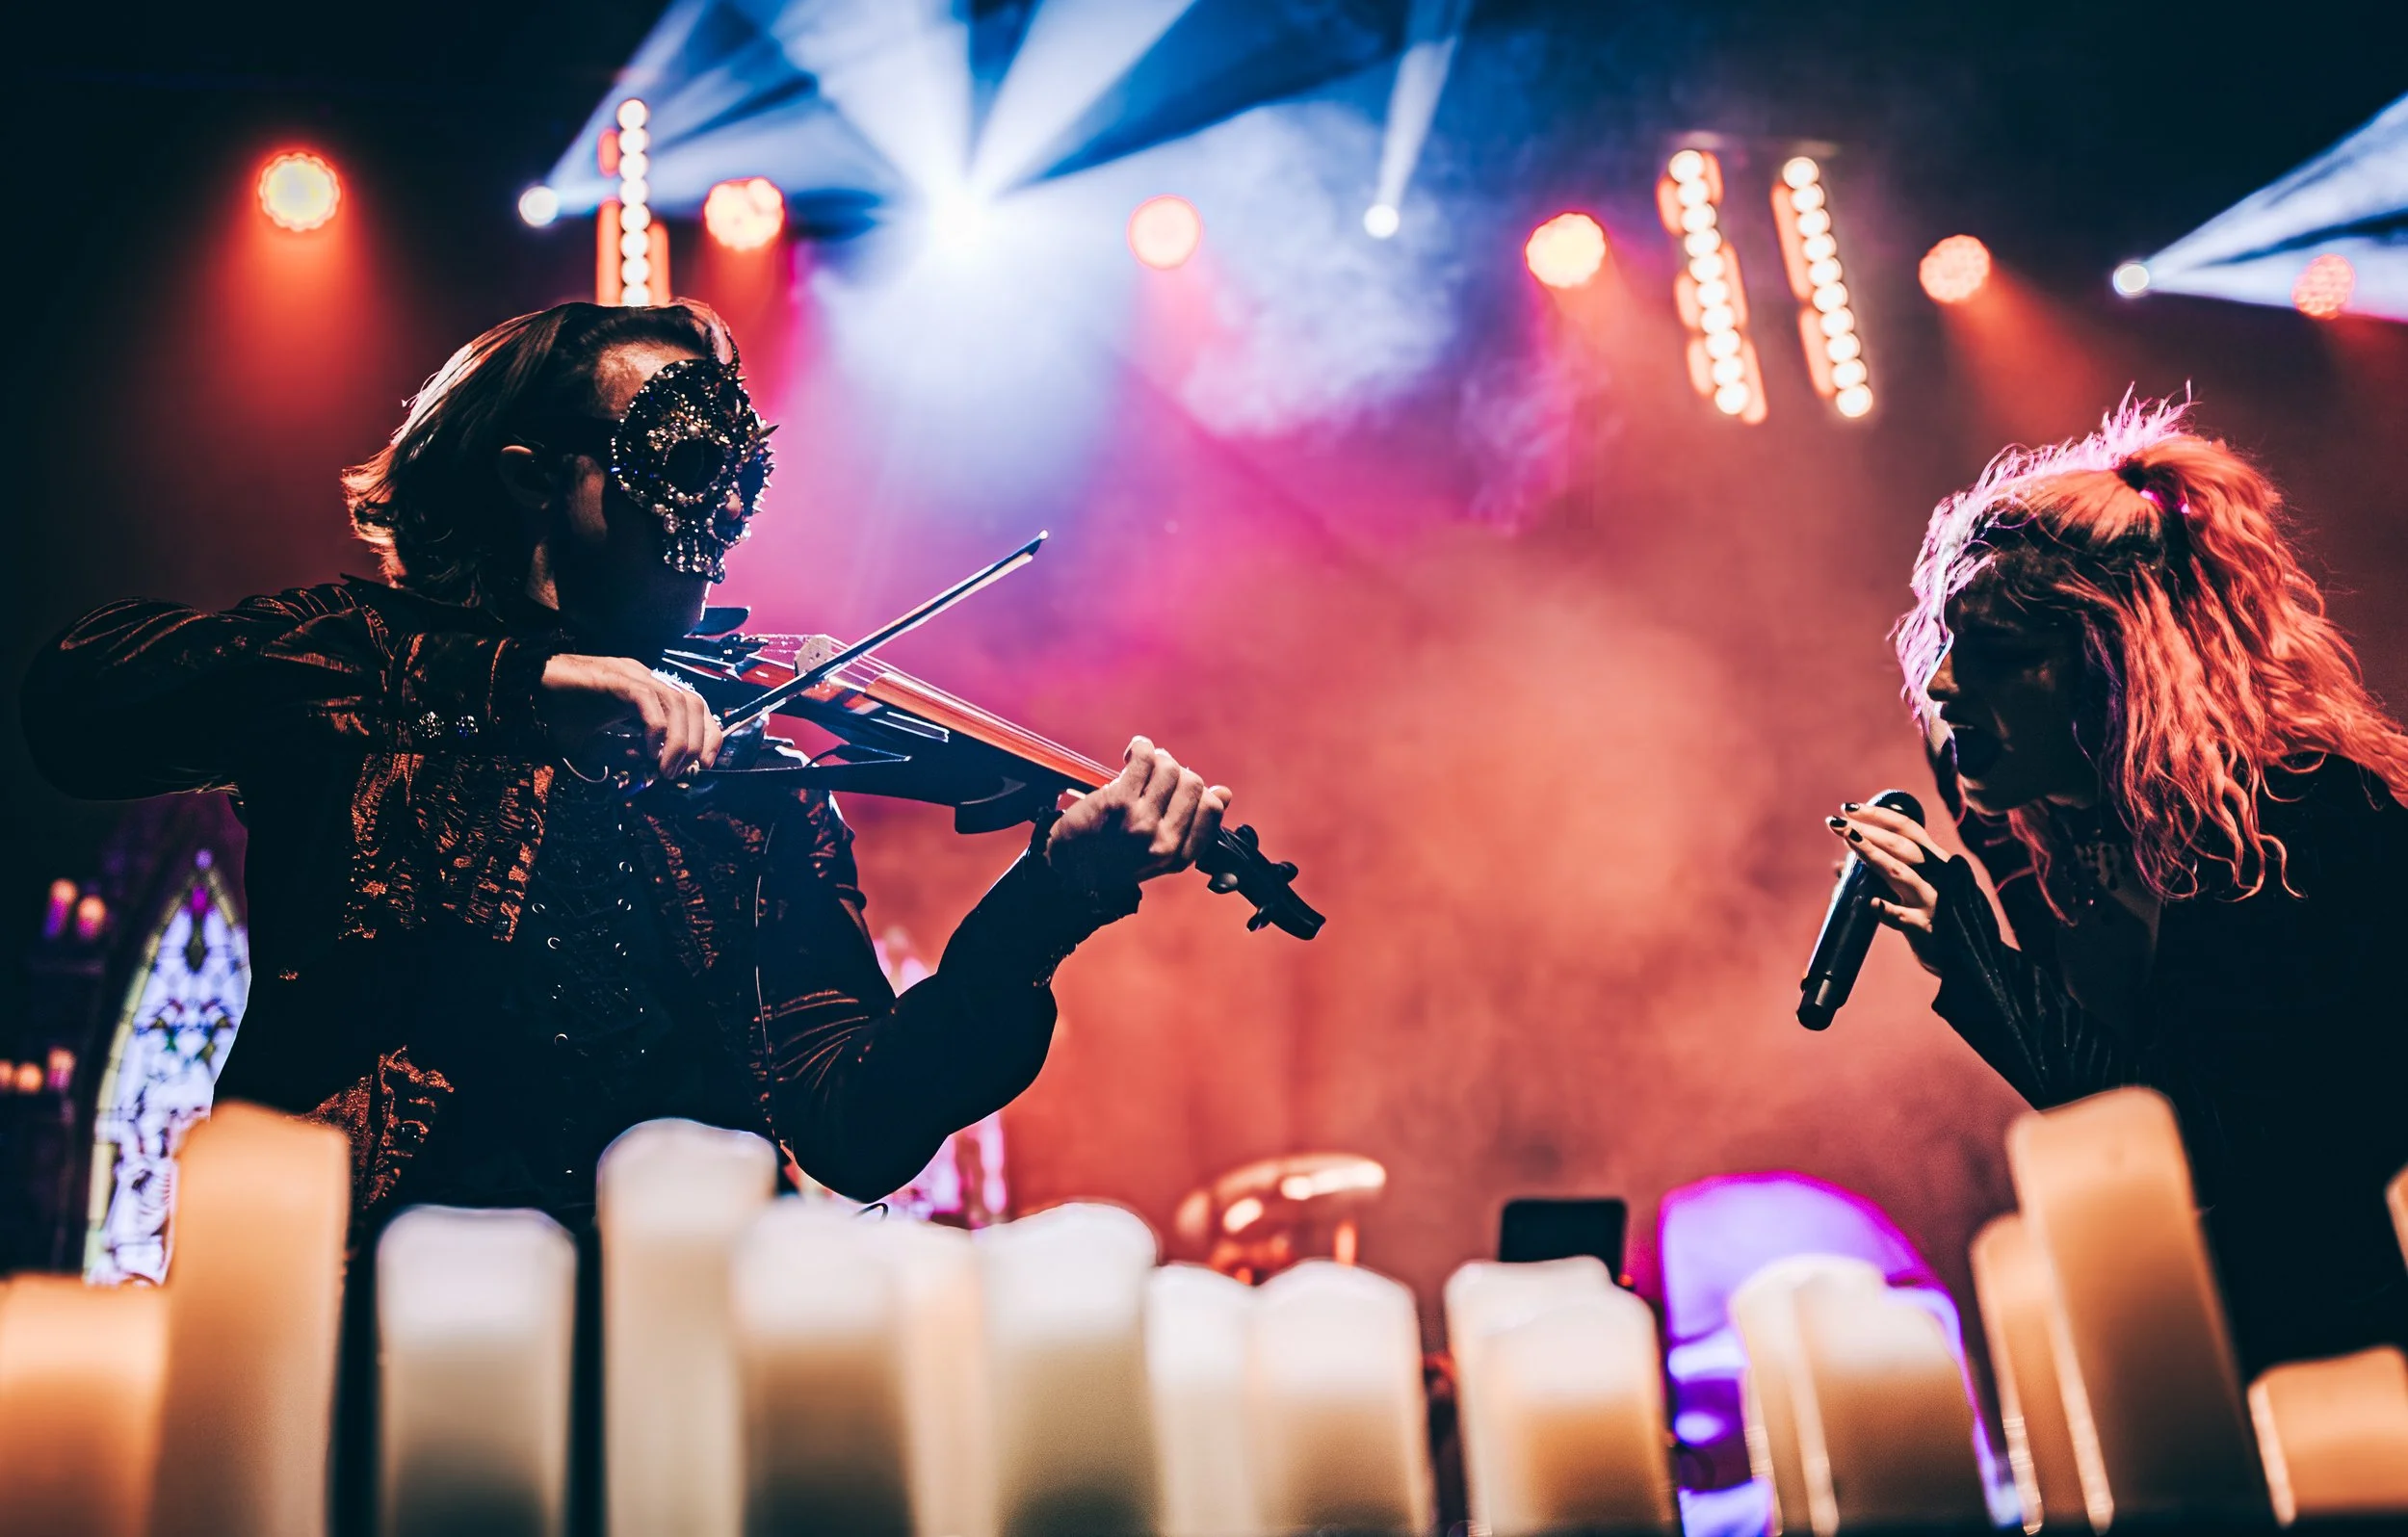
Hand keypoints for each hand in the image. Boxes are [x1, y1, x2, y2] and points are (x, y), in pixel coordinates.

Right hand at [540, 654, 722, 781]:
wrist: (523, 689)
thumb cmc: (557, 714)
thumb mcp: (596, 744)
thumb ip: (622, 753)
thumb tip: (649, 764)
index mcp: (645, 691)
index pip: (693, 707)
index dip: (707, 734)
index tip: (705, 765)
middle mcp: (644, 678)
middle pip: (693, 703)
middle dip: (697, 741)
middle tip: (680, 773)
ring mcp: (630, 674)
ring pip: (677, 701)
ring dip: (679, 740)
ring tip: (665, 769)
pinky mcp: (612, 677)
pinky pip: (646, 698)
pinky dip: (656, 727)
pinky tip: (649, 750)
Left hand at [1044, 736, 1230, 891]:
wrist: (1068, 872)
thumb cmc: (1113, 858)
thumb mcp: (1158, 855)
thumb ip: (1191, 826)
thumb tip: (1223, 793)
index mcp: (1178, 856)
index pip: (1211, 808)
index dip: (1201, 791)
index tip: (1181, 787)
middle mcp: (1163, 841)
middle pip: (1193, 784)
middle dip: (1177, 772)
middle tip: (1157, 774)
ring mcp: (1141, 821)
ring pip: (1170, 768)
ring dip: (1158, 758)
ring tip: (1142, 763)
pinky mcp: (1117, 802)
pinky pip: (1143, 759)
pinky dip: (1141, 747)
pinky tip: (1131, 753)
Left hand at [1828, 801, 1948, 969]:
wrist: (1967, 959)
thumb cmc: (1935, 919)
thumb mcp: (1912, 891)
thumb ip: (1882, 876)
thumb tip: (1839, 866)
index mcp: (1935, 862)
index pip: (1907, 828)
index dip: (1878, 815)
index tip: (1848, 808)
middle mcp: (1937, 875)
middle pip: (1900, 845)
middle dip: (1866, 831)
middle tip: (1836, 823)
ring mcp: (1932, 901)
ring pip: (1899, 873)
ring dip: (1872, 855)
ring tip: (1848, 841)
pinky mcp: (1925, 928)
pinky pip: (1904, 917)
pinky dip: (1887, 910)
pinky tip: (1871, 903)